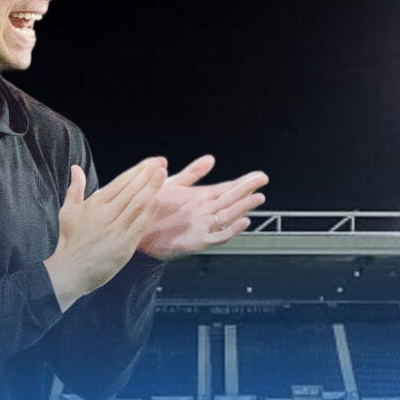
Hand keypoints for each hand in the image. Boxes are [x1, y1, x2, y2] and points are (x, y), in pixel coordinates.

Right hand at [44, 157, 166, 311]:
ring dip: (151, 188)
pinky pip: (139, 226)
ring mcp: (115, 230)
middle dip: (148, 174)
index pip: (120, 182)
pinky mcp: (123, 246)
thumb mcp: (68, 211)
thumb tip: (76, 168)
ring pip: (137, 204)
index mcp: (95, 204)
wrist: (70, 271)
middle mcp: (106, 214)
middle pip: (131, 189)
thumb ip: (75, 188)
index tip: (151, 162)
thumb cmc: (69, 241)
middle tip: (161, 162)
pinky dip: (148, 212)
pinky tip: (157, 200)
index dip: (137, 170)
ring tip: (163, 174)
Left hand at [137, 155, 267, 260]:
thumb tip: (210, 159)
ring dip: (243, 208)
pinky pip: (218, 237)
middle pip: (231, 200)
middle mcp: (205, 212)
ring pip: (228, 216)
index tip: (259, 176)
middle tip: (262, 181)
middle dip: (247, 191)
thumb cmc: (153, 209)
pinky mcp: (197, 241)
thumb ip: (192, 173)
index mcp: (201, 198)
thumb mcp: (174, 185)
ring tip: (257, 198)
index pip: (227, 188)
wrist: (136, 230)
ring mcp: (203, 226)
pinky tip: (242, 222)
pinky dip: (231, 230)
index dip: (244, 182)